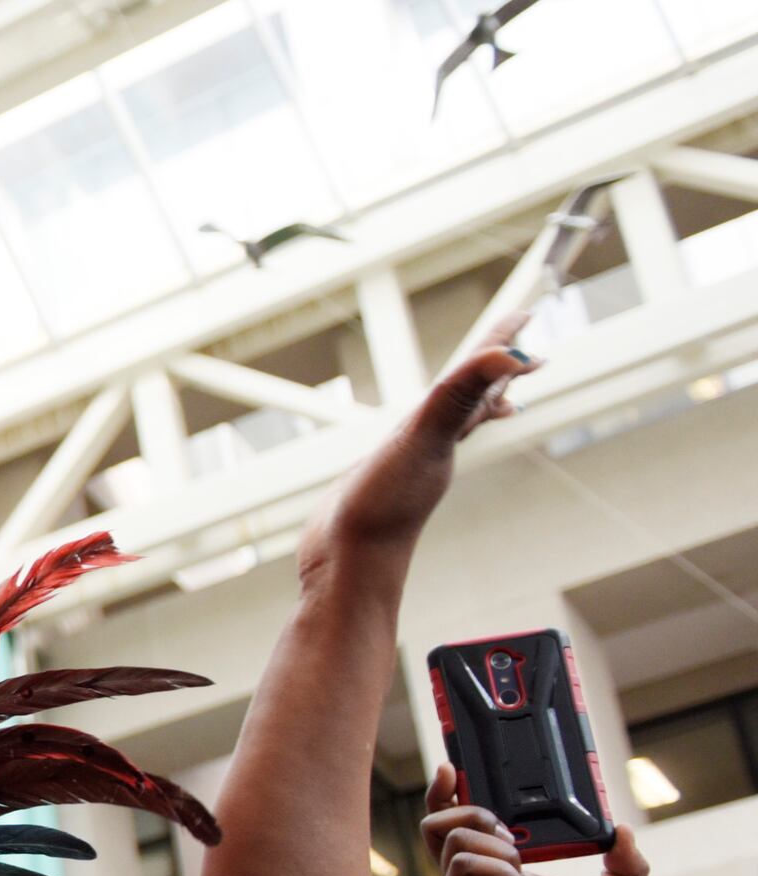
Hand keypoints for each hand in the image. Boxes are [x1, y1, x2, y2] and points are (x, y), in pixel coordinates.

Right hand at [318, 332, 532, 559]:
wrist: (349, 564)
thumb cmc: (385, 508)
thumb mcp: (425, 440)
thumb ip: (463, 396)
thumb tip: (519, 357)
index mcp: (450, 429)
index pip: (485, 375)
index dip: (503, 341)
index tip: (527, 311)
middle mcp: (440, 442)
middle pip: (478, 395)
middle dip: (498, 368)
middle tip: (519, 343)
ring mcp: (415, 461)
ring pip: (453, 421)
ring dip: (474, 398)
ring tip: (494, 388)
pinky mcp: (388, 477)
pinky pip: (419, 442)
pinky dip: (431, 430)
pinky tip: (421, 436)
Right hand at [426, 767, 647, 875]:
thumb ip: (625, 862)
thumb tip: (623, 829)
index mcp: (499, 864)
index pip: (458, 818)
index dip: (450, 790)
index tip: (457, 767)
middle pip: (439, 822)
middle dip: (473, 810)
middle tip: (510, 830)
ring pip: (450, 840)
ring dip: (492, 841)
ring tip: (522, 863)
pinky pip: (464, 871)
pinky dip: (498, 869)